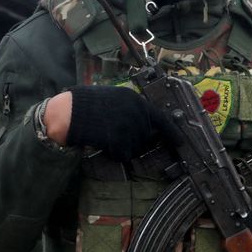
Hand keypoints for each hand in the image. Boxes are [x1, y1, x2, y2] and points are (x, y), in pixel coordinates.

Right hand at [54, 85, 180, 161]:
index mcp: (136, 101)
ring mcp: (129, 128)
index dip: (172, 132)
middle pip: (146, 136)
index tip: (180, 142)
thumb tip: (145, 123)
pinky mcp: (120, 142)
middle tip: (117, 135)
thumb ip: (132, 108)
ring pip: (136, 147)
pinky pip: (124, 154)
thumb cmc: (88, 103)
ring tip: (107, 135)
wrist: (71, 112)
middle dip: (136, 140)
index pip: (161, 119)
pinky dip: (115, 153)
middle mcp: (137, 114)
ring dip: (124, 147)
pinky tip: (104, 143)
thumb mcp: (115, 96)